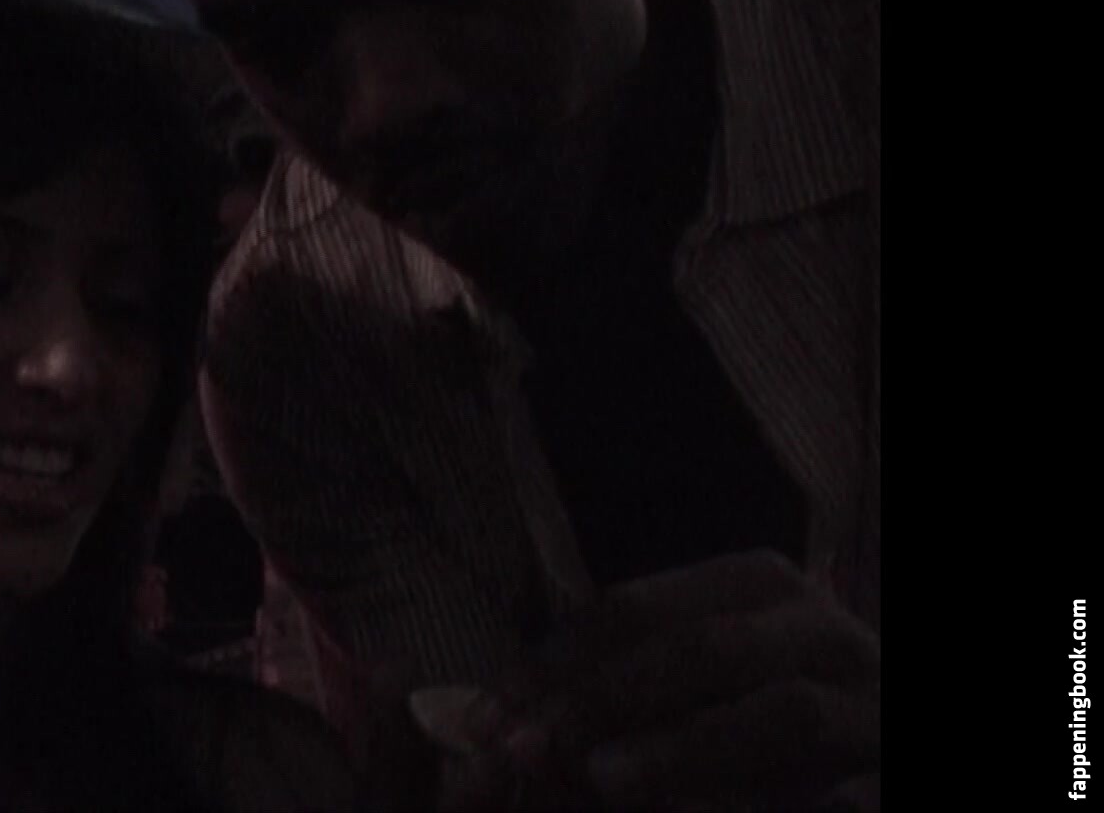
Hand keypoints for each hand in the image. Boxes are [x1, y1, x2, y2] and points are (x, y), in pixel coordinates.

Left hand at [416, 551, 879, 809]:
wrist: (872, 749)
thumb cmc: (760, 722)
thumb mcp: (678, 693)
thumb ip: (598, 700)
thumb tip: (481, 725)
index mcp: (753, 588)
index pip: (631, 613)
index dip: (550, 662)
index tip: (484, 717)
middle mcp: (819, 628)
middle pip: (698, 650)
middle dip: (600, 701)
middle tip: (524, 751)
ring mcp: (874, 700)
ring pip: (783, 713)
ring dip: (687, 748)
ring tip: (604, 779)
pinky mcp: (897, 772)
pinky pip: (858, 792)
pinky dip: (819, 803)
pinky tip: (759, 810)